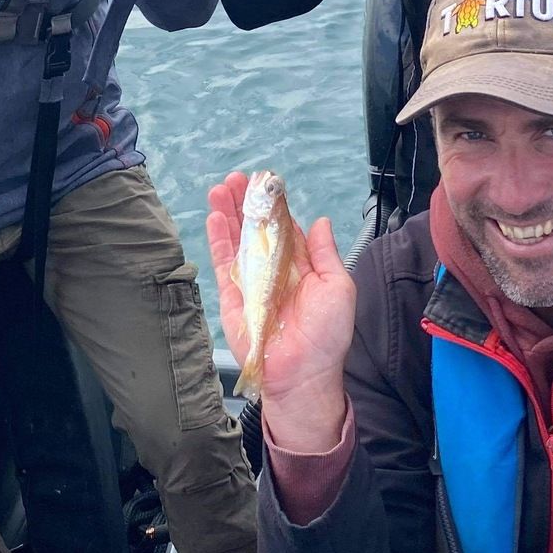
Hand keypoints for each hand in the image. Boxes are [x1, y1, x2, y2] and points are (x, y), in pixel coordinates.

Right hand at [206, 172, 356, 453]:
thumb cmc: (327, 335)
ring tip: (220, 188)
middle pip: (256, 228)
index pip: (284, 227)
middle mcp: (274, 269)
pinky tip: (215, 217)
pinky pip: (224, 264)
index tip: (266, 182)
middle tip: (236, 178)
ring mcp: (252, 281)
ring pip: (237, 240)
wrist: (303, 374)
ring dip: (228, 214)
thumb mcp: (337, 286)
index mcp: (301, 266)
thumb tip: (320, 221)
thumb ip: (325, 253)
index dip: (275, 205)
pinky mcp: (233, 297)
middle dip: (245, 203)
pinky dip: (218, 240)